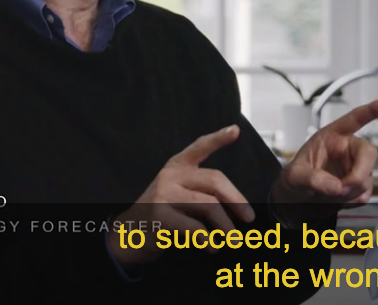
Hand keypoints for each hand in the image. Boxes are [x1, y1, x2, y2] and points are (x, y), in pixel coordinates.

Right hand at [108, 125, 255, 267]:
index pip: (200, 147)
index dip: (218, 139)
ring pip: (209, 205)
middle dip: (236, 200)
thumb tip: (237, 208)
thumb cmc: (162, 213)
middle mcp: (171, 175)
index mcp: (178, 165)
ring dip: (226, 225)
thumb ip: (203, 192)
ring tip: (233, 239)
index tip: (235, 130)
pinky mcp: (160, 215)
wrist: (128, 234)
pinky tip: (211, 246)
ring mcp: (164, 194)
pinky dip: (208, 240)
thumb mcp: (180, 194)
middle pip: (214, 180)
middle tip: (249, 217)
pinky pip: (195, 227)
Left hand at [271, 96, 377, 223]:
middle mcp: (348, 149)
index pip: (355, 119)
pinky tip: (336, 199)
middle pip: (369, 152)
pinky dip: (351, 201)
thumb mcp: (294, 176)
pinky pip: (365, 194)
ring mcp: (356, 168)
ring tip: (326, 195)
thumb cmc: (294, 181)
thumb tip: (336, 186)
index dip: (373, 110)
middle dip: (360, 173)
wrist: (297, 202)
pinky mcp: (360, 186)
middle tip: (343, 189)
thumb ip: (311, 178)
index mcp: (332, 136)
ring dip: (349, 191)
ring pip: (366, 178)